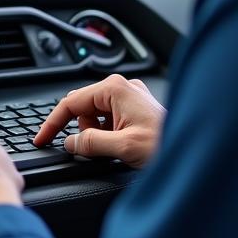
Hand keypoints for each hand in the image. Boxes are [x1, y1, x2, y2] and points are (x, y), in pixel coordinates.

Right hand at [33, 74, 165, 167]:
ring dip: (97, 134)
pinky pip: (109, 119)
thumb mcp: (122, 147)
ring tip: (116, 148)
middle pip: (82, 108)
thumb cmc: (167, 143)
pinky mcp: (136, 109)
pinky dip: (107, 134)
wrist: (196, 149)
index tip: (41, 139)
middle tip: (93, 150)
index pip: (71, 103)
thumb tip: (70, 143)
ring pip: (95, 115)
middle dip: (82, 130)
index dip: (53, 123)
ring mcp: (130, 97)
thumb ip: (90, 143)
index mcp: (115, 89)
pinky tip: (121, 145)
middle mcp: (122, 87)